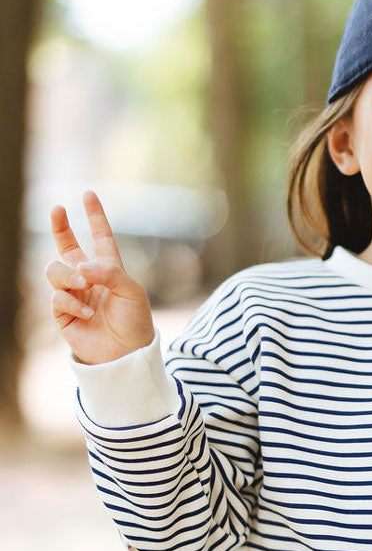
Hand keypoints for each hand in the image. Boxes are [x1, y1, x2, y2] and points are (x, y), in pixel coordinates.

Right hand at [46, 190, 154, 364]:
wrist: (127, 355)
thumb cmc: (135, 323)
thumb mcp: (131, 292)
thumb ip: (108, 272)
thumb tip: (81, 265)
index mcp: (109, 270)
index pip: (100, 238)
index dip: (95, 217)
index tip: (88, 194)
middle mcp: (88, 279)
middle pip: (67, 247)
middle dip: (60, 227)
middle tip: (58, 210)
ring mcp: (73, 295)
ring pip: (55, 270)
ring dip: (68, 275)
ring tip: (84, 286)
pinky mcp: (63, 314)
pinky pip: (57, 297)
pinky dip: (73, 302)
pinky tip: (88, 313)